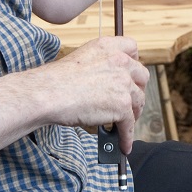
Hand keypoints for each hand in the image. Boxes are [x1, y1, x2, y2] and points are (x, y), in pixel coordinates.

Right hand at [34, 36, 148, 149]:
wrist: (49, 93)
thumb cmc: (57, 80)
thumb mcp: (82, 59)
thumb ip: (100, 64)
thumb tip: (107, 83)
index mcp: (108, 46)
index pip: (132, 47)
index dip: (133, 61)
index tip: (130, 72)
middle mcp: (120, 62)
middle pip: (141, 76)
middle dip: (136, 89)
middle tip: (129, 100)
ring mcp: (123, 84)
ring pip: (138, 101)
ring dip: (133, 113)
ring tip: (125, 123)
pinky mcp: (122, 106)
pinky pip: (130, 124)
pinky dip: (127, 136)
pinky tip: (124, 144)